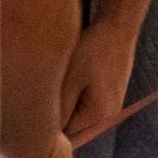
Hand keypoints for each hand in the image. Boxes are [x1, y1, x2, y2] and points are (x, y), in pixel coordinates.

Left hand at [59, 18, 139, 140]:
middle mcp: (110, 113)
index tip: (40, 99)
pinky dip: (80, 89)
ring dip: (71, 98)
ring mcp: (114, 101)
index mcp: (99, 115)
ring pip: (82, 108)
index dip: (52, 117)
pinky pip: (91, 98)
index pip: (67, 129)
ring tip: (66, 77)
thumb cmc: (92, 50)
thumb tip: (49, 130)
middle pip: (77, 121)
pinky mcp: (113, 89)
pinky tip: (77, 73)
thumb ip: (60, 108)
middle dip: (62, 108)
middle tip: (52, 87)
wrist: (117, 27)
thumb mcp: (70, 80)